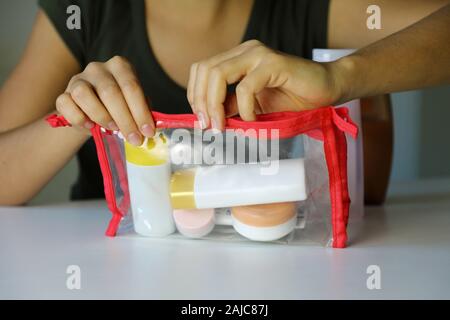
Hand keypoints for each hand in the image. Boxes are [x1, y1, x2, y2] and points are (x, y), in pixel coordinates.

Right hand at [55, 56, 153, 144]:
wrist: (92, 115)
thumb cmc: (118, 109)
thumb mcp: (133, 107)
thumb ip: (141, 112)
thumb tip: (149, 128)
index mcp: (120, 67)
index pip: (131, 86)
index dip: (140, 111)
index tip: (148, 132)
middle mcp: (98, 68)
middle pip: (110, 91)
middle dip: (125, 119)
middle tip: (134, 139)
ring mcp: (78, 79)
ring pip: (84, 94)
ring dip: (101, 115)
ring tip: (112, 129)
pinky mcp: (63, 93)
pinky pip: (65, 104)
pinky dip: (78, 118)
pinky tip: (90, 126)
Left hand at [187, 40, 341, 129]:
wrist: (327, 89)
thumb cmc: (293, 98)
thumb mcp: (252, 107)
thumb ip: (230, 107)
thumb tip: (208, 118)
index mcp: (237, 58)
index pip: (201, 69)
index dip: (195, 94)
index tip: (202, 120)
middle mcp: (245, 51)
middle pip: (205, 70)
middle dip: (201, 102)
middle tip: (210, 126)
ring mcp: (258, 55)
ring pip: (218, 74)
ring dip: (215, 104)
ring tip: (223, 125)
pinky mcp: (273, 64)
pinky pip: (245, 87)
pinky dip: (244, 108)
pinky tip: (252, 119)